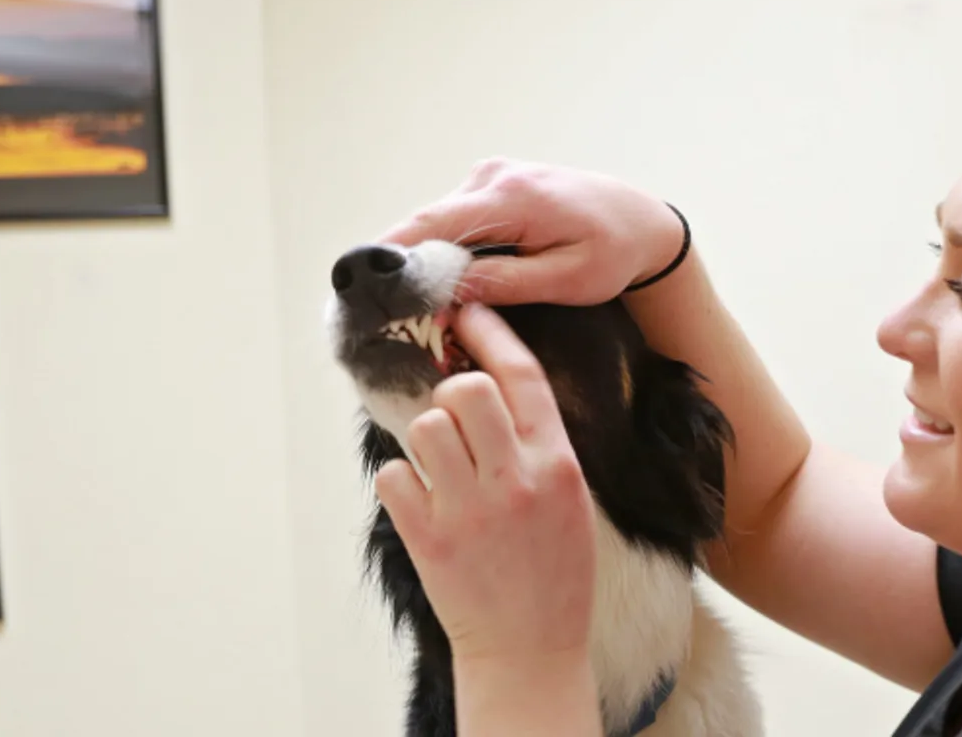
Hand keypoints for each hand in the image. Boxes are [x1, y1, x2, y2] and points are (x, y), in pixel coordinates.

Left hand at [371, 302, 597, 665]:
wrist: (532, 647)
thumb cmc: (554, 570)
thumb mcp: (569, 498)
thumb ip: (537, 444)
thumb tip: (490, 385)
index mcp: (556, 464)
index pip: (522, 376)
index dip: (491, 333)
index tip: (467, 313)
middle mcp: (514, 480)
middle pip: (464, 390)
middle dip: (451, 394)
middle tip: (457, 424)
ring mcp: (469, 510)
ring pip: (423, 427)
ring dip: (427, 443)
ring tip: (443, 475)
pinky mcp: (428, 539)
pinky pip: (392, 476)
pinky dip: (401, 485)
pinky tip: (423, 507)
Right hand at [380, 158, 683, 306]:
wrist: (643, 220)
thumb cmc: (614, 253)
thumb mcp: (567, 279)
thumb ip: (505, 283)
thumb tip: (443, 294)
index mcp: (513, 197)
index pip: (433, 225)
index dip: (391, 255)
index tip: (357, 285)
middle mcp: (494, 176)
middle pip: (426, 223)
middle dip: (401, 264)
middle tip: (373, 309)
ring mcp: (490, 175)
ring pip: (437, 222)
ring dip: (422, 258)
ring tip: (403, 301)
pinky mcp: (491, 183)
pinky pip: (454, 218)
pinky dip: (442, 247)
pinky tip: (437, 280)